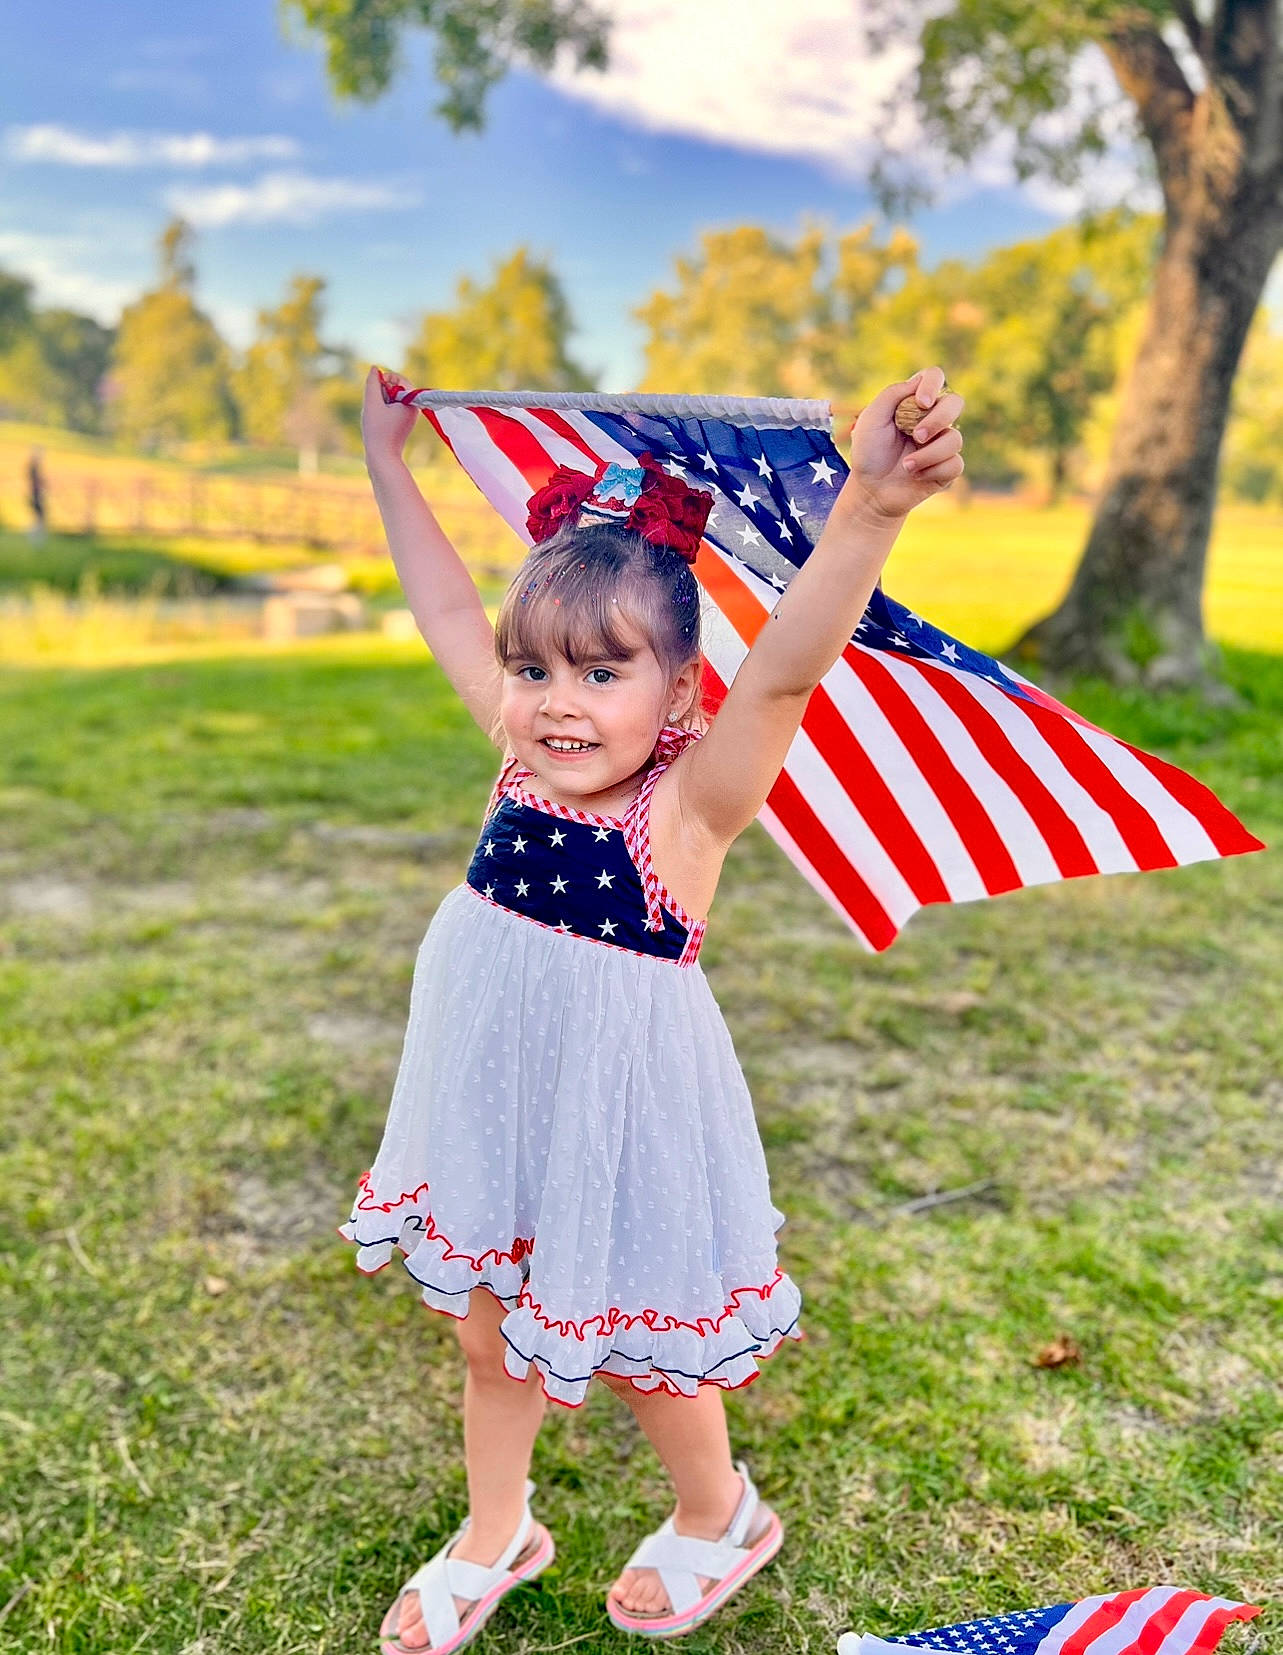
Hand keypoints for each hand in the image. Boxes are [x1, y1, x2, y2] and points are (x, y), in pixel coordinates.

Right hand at [361, 365, 419, 468]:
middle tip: (376, 407)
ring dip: (380, 402)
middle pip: (395, 388)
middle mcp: (413, 408)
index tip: (376, 391)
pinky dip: (381, 411)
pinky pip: (391, 409)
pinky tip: (377, 422)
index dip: (385, 380)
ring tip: (376, 416)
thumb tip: (375, 369)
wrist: (383, 458)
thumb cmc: (377, 432)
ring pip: (391, 399)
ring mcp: (408, 416)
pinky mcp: (402, 423)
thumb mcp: (372, 403)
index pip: (399, 379)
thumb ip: (372, 383)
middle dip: (381, 392)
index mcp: (411, 402)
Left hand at [842, 367, 964, 521]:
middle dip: (938, 419)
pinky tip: (915, 476)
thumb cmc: (869, 453)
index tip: (921, 402)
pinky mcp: (947, 468)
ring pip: (954, 439)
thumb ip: (892, 394)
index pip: (934, 377)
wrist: (870, 490)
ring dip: (928, 454)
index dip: (932, 384)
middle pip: (955, 402)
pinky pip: (955, 464)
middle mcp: (932, 419)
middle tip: (916, 436)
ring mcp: (941, 443)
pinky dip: (932, 471)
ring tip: (905, 465)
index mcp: (914, 403)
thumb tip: (918, 382)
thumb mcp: (871, 419)